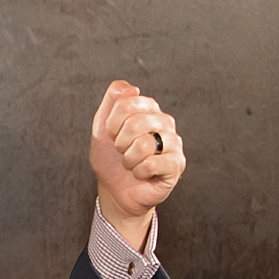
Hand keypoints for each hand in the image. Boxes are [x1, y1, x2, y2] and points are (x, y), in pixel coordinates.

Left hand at [88, 81, 182, 250]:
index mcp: (148, 109)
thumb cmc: (111, 159)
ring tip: (132, 163)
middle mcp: (164, 122)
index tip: (112, 135)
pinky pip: (151, 164)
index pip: (126, 102)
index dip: (112, 123)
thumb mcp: (101, 128)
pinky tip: (142, 173)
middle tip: (122, 151)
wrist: (115, 191)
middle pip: (134, 123)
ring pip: (143, 144)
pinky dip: (138, 172)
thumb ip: (112, 101)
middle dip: (119, 143)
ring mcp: (173, 142)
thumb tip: (131, 88)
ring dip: (129, 159)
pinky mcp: (177, 164)